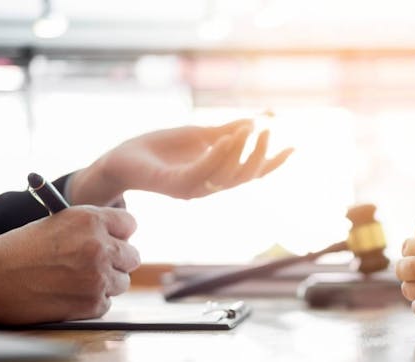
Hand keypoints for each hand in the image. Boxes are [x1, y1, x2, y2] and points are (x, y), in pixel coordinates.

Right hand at [0, 206, 140, 324]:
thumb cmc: (17, 250)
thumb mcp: (56, 223)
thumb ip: (89, 229)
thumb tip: (119, 239)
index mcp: (90, 220)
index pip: (129, 224)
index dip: (119, 233)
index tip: (113, 240)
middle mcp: (100, 246)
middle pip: (133, 256)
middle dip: (117, 261)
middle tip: (96, 264)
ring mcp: (99, 277)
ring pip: (122, 282)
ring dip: (105, 283)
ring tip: (75, 281)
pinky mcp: (94, 303)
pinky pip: (106, 303)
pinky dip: (92, 302)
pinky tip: (68, 295)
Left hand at [68, 120, 293, 205]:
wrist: (121, 159)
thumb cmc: (158, 149)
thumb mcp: (197, 134)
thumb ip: (224, 130)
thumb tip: (253, 120)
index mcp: (217, 175)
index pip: (252, 173)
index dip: (274, 163)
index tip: (294, 147)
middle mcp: (209, 186)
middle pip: (245, 176)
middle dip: (260, 156)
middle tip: (267, 131)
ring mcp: (192, 188)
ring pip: (226, 176)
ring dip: (240, 153)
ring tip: (249, 130)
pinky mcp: (173, 185)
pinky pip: (201, 173)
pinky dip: (216, 158)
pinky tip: (224, 139)